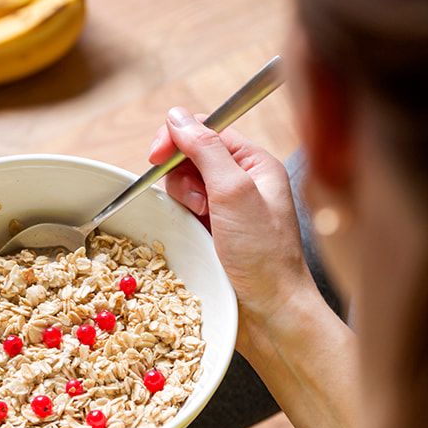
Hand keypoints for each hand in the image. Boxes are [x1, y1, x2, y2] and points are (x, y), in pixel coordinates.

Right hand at [149, 108, 317, 351]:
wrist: (270, 311)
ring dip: (182, 200)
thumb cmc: (263, 255)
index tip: (157, 155)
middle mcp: (243, 182)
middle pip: (190, 156)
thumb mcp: (234, 192)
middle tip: (196, 202)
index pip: (209, 129)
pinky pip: (182, 211)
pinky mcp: (212, 231)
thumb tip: (177, 116)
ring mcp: (226, 208)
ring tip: (201, 222)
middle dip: (181, 176)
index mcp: (256, 164)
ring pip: (182, 185)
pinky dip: (180, 219)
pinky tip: (194, 234)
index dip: (178, 137)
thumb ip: (205, 149)